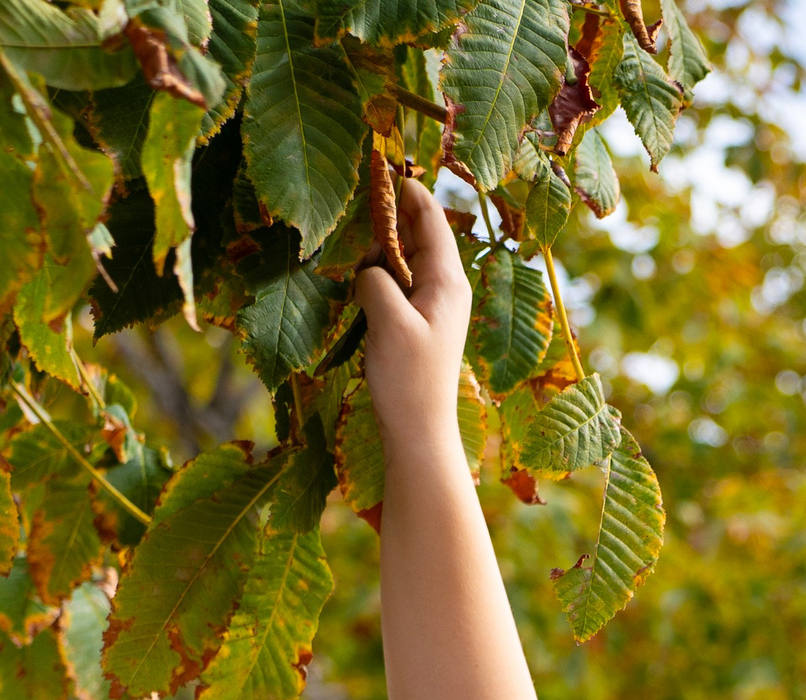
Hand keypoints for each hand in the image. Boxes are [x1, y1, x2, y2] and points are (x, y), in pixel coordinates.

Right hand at [356, 176, 473, 469]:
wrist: (419, 429)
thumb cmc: (409, 380)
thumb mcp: (389, 324)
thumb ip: (376, 282)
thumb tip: (368, 267)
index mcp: (448, 282)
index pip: (433, 221)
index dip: (411, 191)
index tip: (386, 164)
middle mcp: (446, 288)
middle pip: (420, 235)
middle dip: (392, 217)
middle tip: (361, 197)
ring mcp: (433, 306)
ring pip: (406, 259)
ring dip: (381, 249)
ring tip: (357, 245)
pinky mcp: (417, 323)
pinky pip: (398, 283)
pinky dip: (379, 273)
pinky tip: (359, 278)